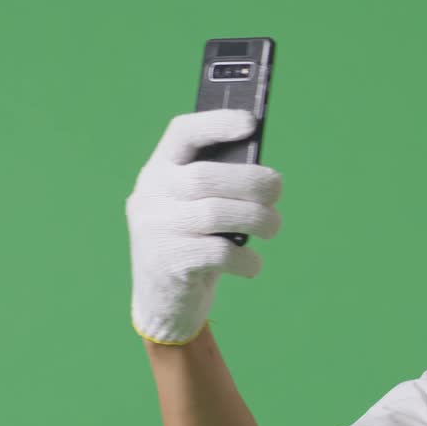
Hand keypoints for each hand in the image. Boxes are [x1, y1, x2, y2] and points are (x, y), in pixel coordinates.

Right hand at [126, 109, 281, 344]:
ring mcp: (155, 229)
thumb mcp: (195, 207)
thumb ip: (218, 185)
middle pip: (206, 177)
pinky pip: (218, 252)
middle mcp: (150, 195)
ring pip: (216, 212)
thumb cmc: (193, 242)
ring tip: (272, 228)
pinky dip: (245, 258)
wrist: (164, 302)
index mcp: (158, 170)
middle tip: (276, 192)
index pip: (181, 134)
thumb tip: (267, 176)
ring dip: (258, 219)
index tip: (250, 123)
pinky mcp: (167, 262)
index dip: (215, 123)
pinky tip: (251, 265)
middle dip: (253, 182)